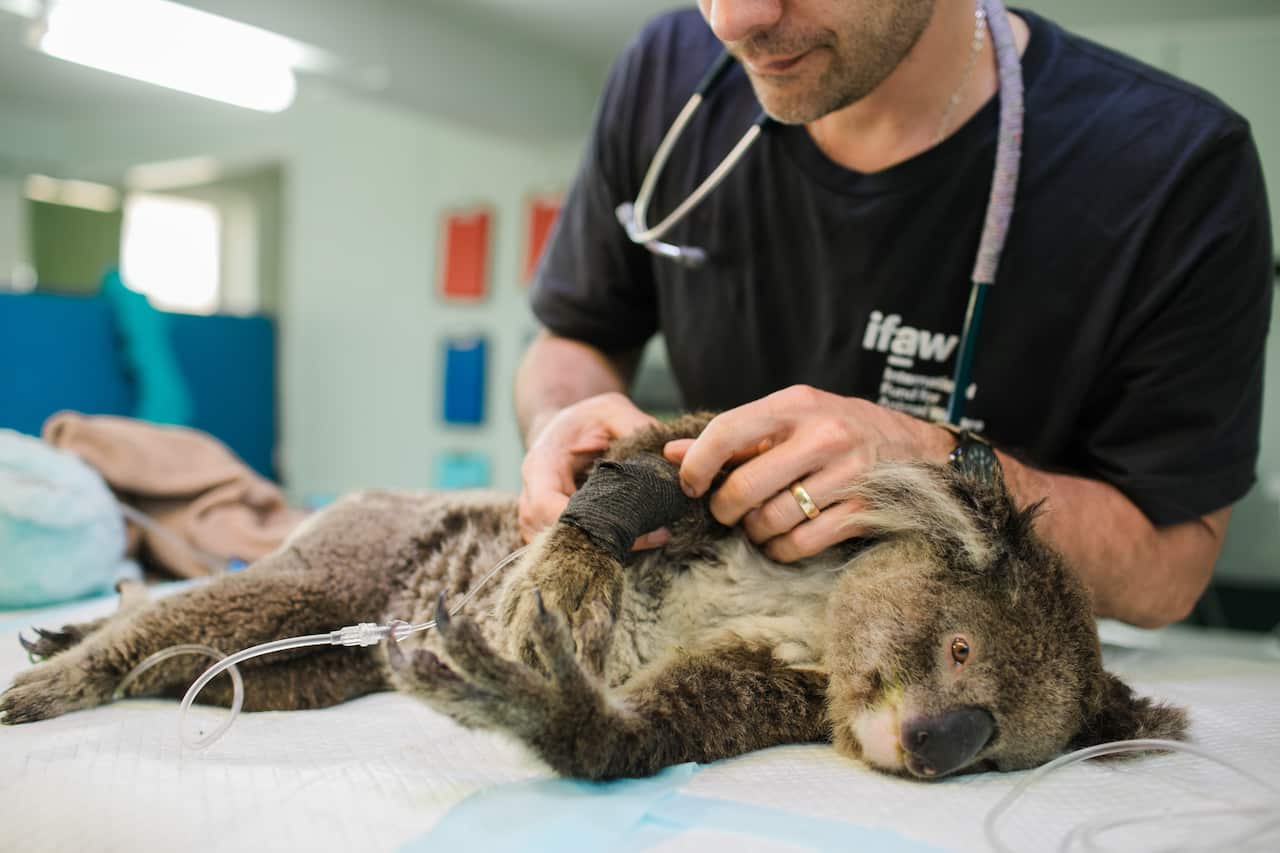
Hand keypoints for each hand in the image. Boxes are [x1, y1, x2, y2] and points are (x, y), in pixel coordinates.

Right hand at [518, 392, 668, 547]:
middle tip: (655, 534)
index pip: (545, 505)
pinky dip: (603, 549)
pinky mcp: (551, 534)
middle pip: (553, 535)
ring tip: (653, 536)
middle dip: (603, 540)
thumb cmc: (586, 421)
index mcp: (540, 466)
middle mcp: (531, 498)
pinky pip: (571, 551)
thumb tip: (668, 453)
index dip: (580, 522)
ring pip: (562, 550)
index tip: (624, 525)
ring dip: (605, 548)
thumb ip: (635, 426)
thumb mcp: (611, 411)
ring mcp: (536, 521)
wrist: (564, 433)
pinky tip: (639, 538)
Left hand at [665, 385, 952, 561]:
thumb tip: (672, 453)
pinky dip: (782, 550)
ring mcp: (847, 475)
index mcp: (796, 405)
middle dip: (725, 509)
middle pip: (743, 488)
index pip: (726, 432)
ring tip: (761, 522)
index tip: (690, 485)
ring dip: (756, 532)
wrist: (917, 447)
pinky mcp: (864, 512)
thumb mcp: (790, 418)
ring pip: (770, 521)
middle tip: (728, 511)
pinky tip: (783, 540)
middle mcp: (823, 436)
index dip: (696, 465)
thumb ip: (734, 437)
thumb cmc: (839, 429)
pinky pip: (800, 544)